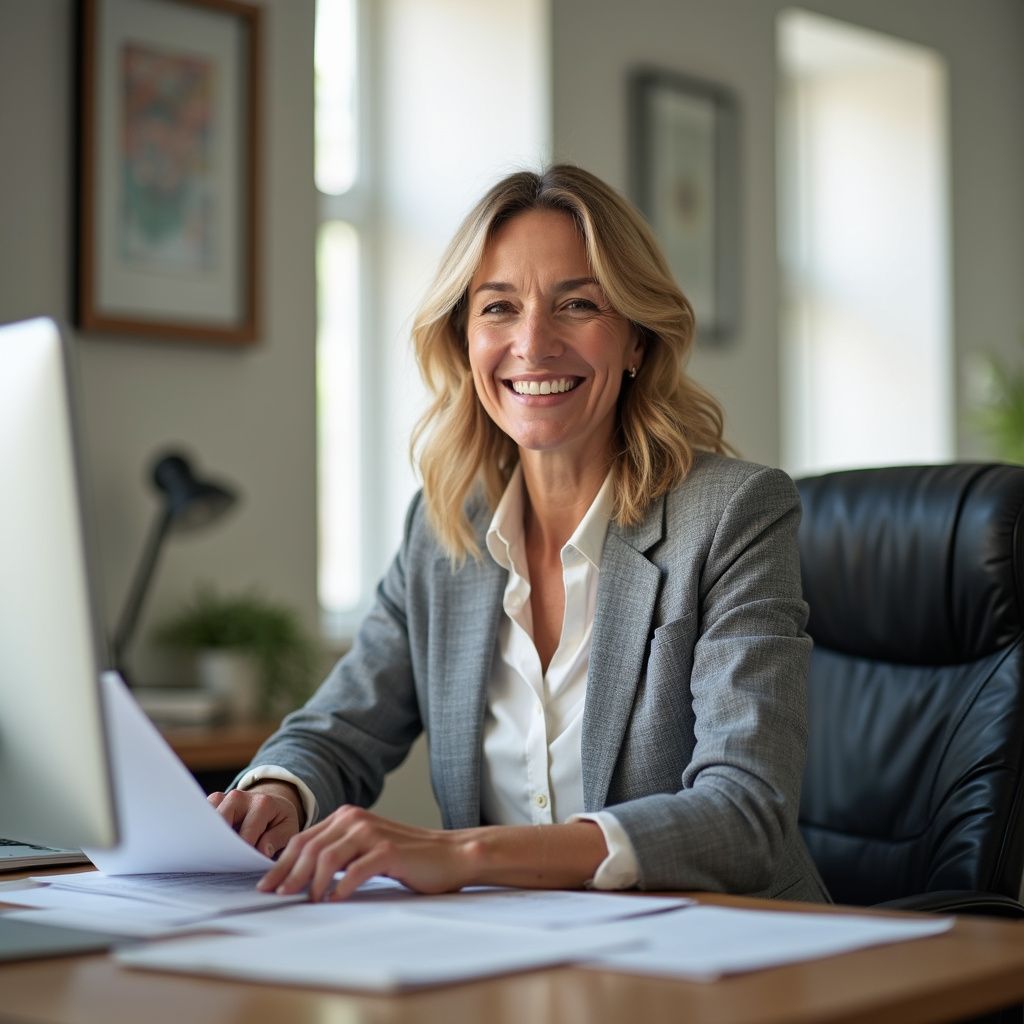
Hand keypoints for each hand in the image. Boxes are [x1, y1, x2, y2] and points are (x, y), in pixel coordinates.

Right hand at [208, 782, 302, 858]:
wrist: (271, 804)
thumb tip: (261, 852)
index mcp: (263, 804)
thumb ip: (276, 840)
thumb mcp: (288, 829)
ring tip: (213, 856)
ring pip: (208, 819)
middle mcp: (240, 797)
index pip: (247, 833)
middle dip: (221, 845)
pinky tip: (207, 846)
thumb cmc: (278, 821)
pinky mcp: (213, 802)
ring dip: (209, 838)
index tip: (239, 867)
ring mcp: (224, 797)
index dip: (242, 852)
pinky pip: (201, 817)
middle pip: (223, 823)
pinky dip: (203, 832)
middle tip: (221, 864)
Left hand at [256, 805, 474, 901]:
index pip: (304, 839)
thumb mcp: (365, 849)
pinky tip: (335, 899)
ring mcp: (372, 833)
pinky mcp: (388, 851)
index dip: (282, 863)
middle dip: (289, 874)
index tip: (267, 885)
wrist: (449, 854)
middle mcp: (356, 819)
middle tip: (279, 896)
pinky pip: (355, 870)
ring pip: (327, 857)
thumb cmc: (406, 857)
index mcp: (348, 817)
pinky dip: (340, 887)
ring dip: (312, 882)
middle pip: (310, 847)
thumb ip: (339, 854)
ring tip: (310, 901)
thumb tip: (300, 876)